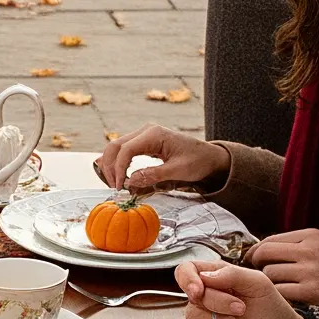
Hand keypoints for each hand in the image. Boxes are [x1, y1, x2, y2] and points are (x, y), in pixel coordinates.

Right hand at [97, 127, 228, 192]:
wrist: (208, 156)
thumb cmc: (197, 161)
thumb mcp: (178, 170)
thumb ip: (153, 175)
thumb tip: (130, 181)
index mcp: (154, 134)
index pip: (126, 150)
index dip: (118, 169)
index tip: (120, 187)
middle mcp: (146, 131)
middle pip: (115, 146)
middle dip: (110, 167)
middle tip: (114, 187)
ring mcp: (144, 136)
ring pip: (117, 147)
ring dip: (111, 165)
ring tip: (115, 184)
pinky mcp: (144, 143)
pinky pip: (124, 150)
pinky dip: (117, 162)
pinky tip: (116, 175)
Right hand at [177, 254, 305, 318]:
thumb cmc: (273, 312)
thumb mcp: (259, 284)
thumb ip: (232, 274)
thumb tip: (205, 276)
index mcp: (218, 277)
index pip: (188, 270)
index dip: (188, 278)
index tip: (198, 290)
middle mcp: (208, 296)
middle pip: (191, 294)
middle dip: (216, 302)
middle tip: (240, 308)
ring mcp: (205, 318)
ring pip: (191, 315)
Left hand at [249, 227, 318, 313]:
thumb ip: (297, 245)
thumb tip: (264, 248)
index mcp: (312, 235)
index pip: (271, 239)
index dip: (256, 250)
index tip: (251, 259)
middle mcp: (309, 249)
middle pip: (265, 253)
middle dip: (256, 264)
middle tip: (256, 274)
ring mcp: (309, 270)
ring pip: (269, 274)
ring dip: (268, 283)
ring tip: (275, 287)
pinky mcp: (310, 291)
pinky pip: (279, 291)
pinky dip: (277, 296)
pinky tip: (283, 299)